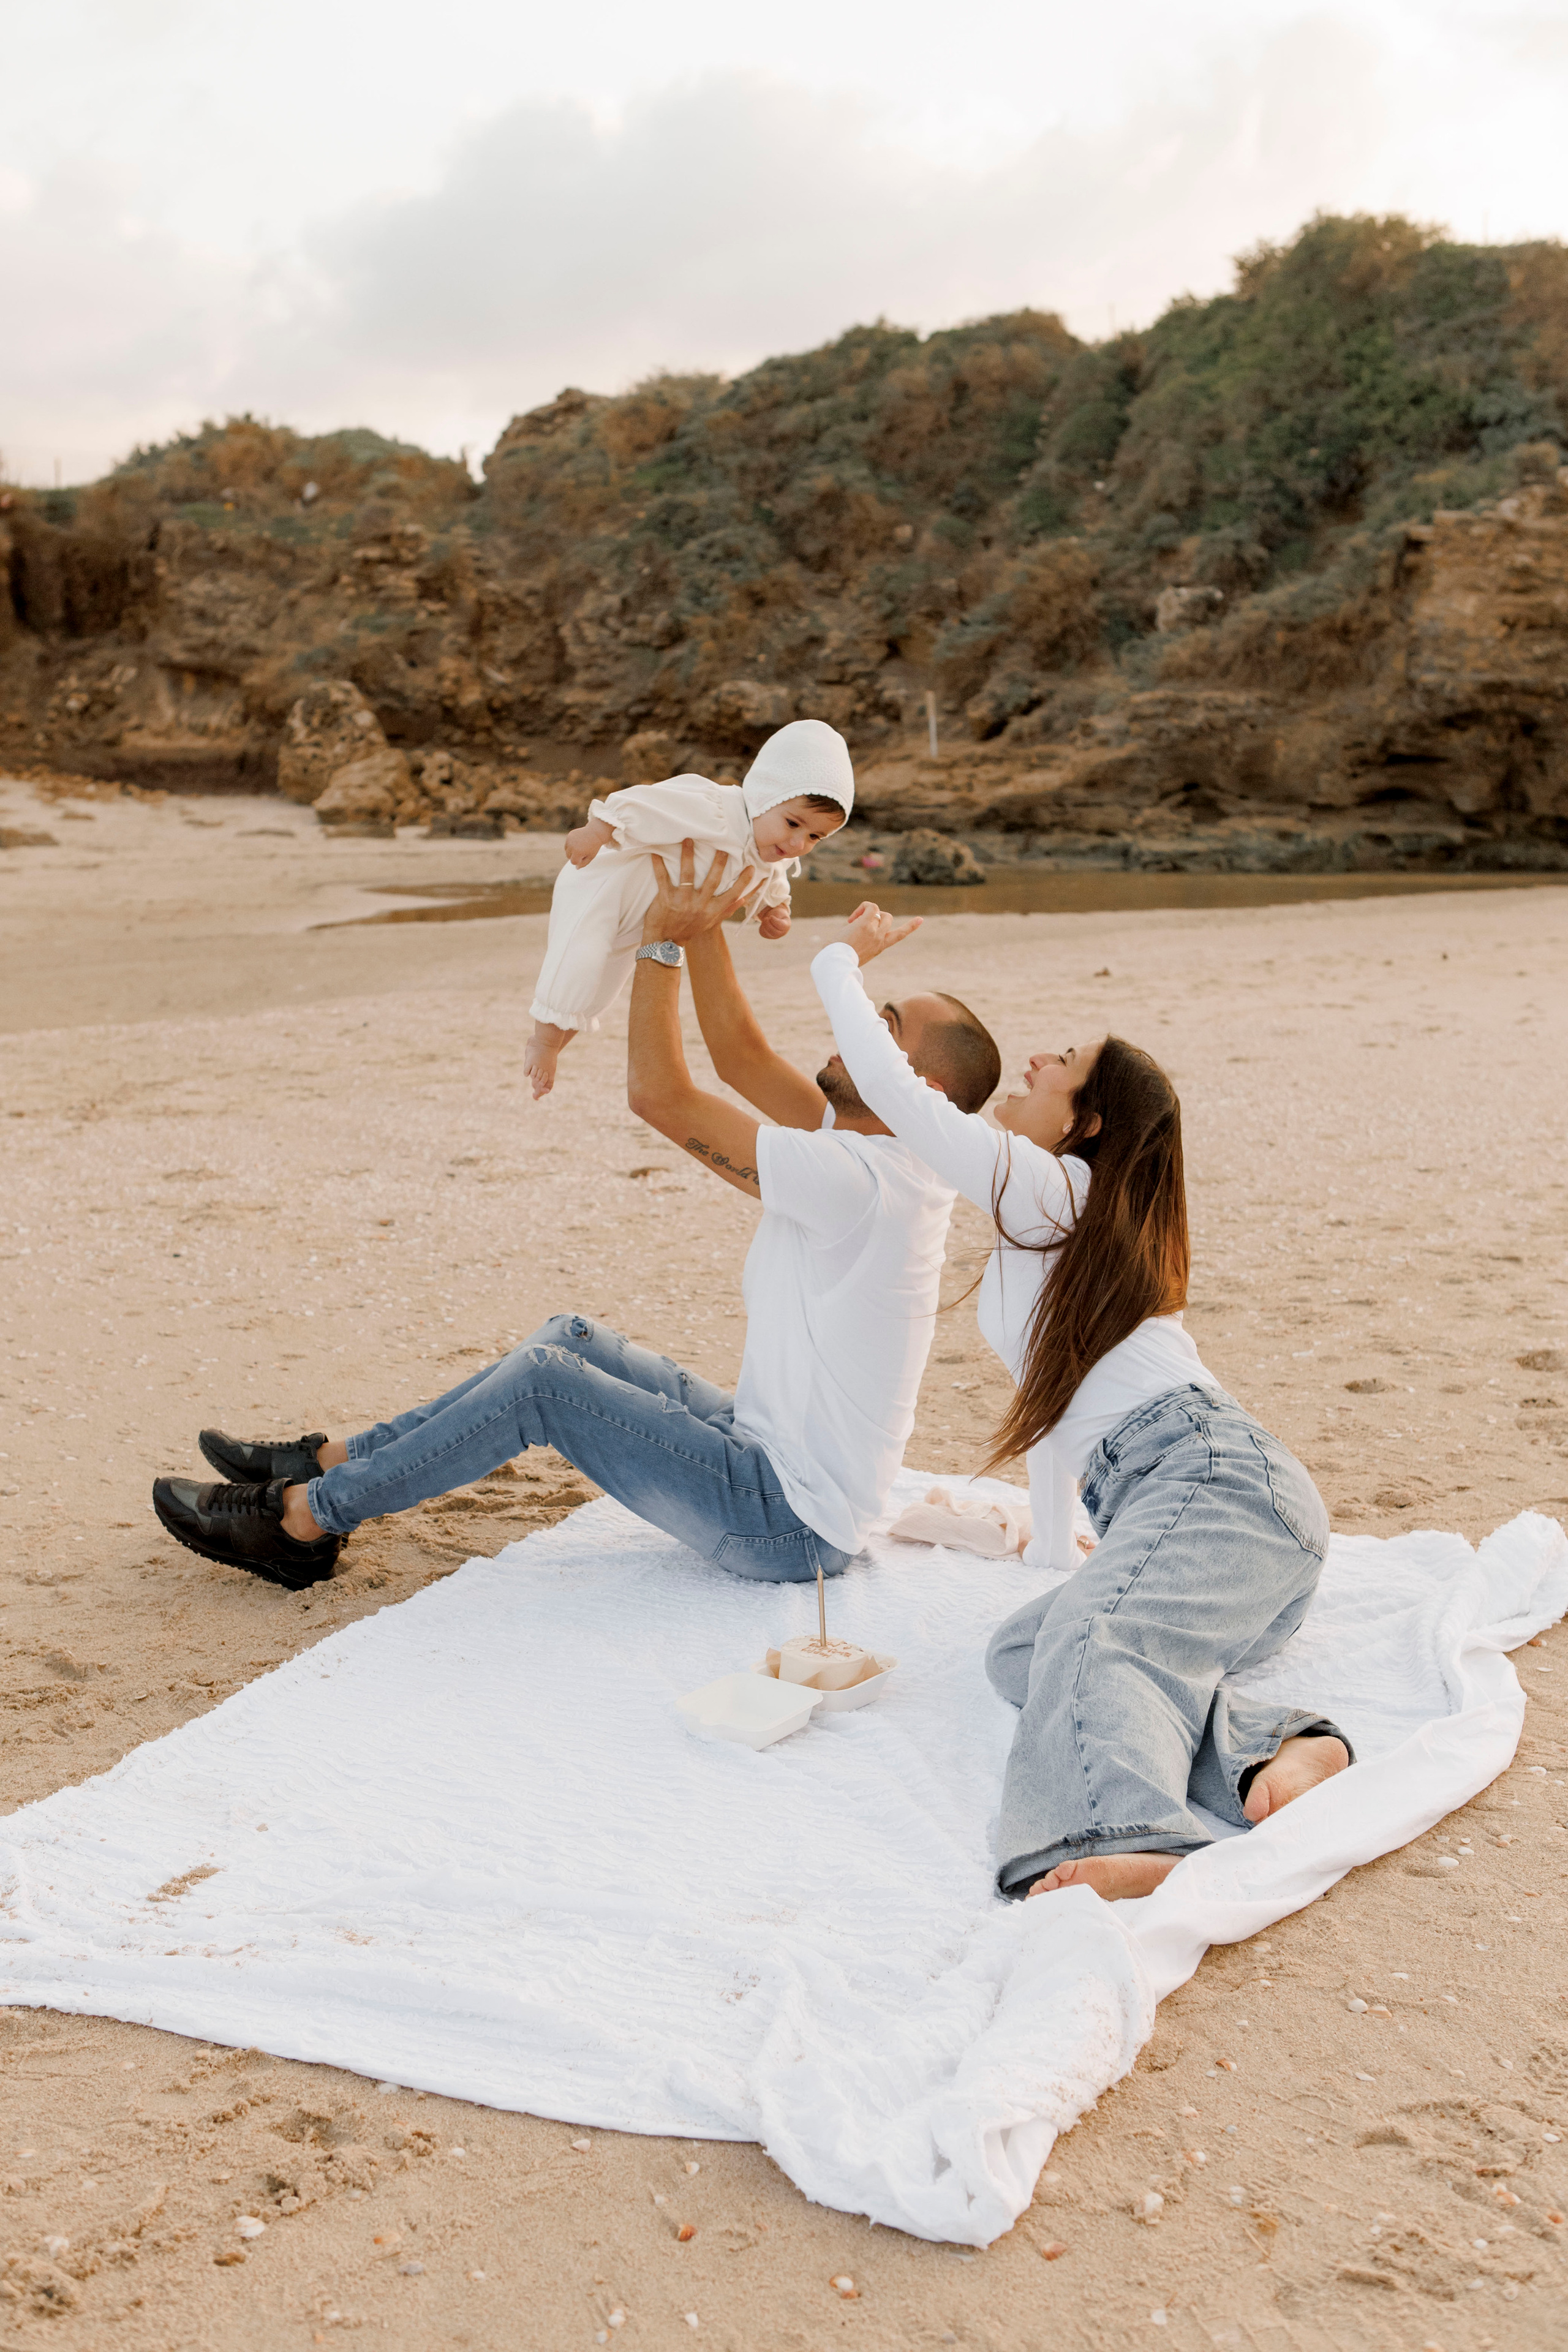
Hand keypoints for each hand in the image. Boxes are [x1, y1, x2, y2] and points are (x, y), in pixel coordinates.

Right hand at [565, 818, 610, 868]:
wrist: (595, 832)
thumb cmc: (594, 846)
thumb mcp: (591, 857)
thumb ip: (583, 864)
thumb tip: (576, 868)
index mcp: (578, 852)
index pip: (573, 862)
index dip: (579, 860)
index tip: (585, 856)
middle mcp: (572, 846)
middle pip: (568, 856)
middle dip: (574, 855)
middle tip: (583, 850)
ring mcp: (570, 840)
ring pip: (566, 850)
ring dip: (572, 850)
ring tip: (580, 846)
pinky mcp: (569, 835)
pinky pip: (567, 844)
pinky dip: (571, 844)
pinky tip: (578, 842)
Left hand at [644, 838, 764, 945]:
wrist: (665, 942)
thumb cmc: (689, 930)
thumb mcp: (709, 922)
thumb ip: (726, 910)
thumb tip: (744, 898)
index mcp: (711, 910)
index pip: (732, 894)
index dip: (742, 881)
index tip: (751, 867)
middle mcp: (699, 905)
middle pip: (712, 880)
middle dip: (719, 863)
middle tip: (723, 847)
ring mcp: (682, 901)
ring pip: (687, 875)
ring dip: (688, 856)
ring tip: (688, 840)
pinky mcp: (665, 898)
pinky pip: (662, 878)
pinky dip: (658, 864)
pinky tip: (655, 852)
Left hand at [756, 904, 790, 940]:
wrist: (777, 917)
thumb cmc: (779, 914)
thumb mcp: (779, 912)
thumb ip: (776, 916)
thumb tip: (769, 920)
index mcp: (786, 926)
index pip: (781, 926)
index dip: (774, 921)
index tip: (771, 916)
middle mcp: (782, 933)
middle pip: (774, 932)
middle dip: (768, 925)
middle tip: (765, 918)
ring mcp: (775, 936)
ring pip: (768, 934)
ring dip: (764, 926)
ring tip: (765, 919)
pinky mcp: (769, 936)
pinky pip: (763, 934)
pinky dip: (762, 928)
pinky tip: (764, 924)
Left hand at [842, 900, 921, 966]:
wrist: (837, 964)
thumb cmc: (840, 960)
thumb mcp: (856, 952)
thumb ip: (861, 941)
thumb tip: (852, 927)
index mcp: (879, 947)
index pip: (899, 935)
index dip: (910, 927)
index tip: (920, 919)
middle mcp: (879, 939)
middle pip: (888, 918)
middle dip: (876, 916)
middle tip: (858, 923)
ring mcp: (874, 931)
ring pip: (879, 912)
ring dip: (868, 911)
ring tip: (852, 921)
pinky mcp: (866, 924)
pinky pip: (871, 906)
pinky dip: (862, 907)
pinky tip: (851, 919)